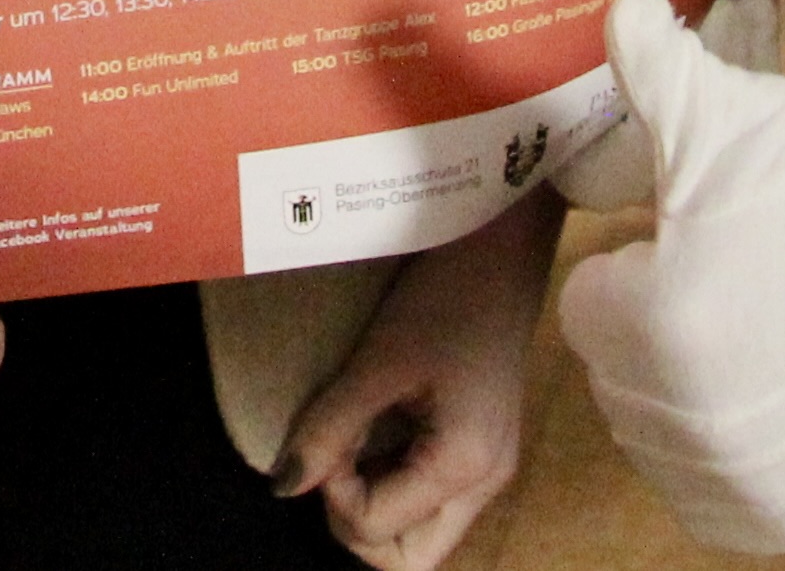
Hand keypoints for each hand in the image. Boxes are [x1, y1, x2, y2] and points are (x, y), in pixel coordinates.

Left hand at [271, 196, 563, 570]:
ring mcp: (489, 470)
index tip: (331, 432)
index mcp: (465, 467)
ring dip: (376, 504)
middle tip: (340, 457)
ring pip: (420, 535)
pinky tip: (381, 432)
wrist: (501, 245)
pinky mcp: (483, 449)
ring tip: (359, 441)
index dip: (335, 492)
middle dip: (358, 524)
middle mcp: (485, 483)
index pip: (376, 532)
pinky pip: (431, 498)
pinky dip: (395, 482)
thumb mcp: (378, 361)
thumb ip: (329, 429)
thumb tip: (283, 488)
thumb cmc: (445, 294)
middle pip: (409, 559)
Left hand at [558, 0, 784, 553]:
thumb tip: (619, 7)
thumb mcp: (743, 121)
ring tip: (762, 329)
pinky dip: (732, 459)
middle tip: (730, 278)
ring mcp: (737, 481)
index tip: (688, 240)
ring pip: (662, 434)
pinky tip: (777, 397)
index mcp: (652, 324)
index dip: (636, 261)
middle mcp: (684, 422)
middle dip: (655, 325)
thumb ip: (660, 68)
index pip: (587, 300)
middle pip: (618, 370)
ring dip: (689, 390)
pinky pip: (715, 496)